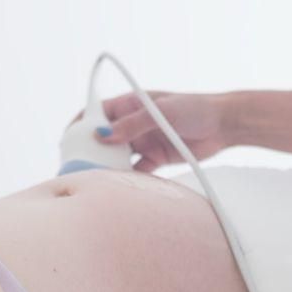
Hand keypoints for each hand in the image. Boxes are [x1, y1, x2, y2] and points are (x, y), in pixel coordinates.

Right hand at [69, 90, 235, 171]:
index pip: (96, 112)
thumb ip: (132, 125)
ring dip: (107, 167)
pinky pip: (135, 170)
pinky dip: (127, 178)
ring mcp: (143, 141)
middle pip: (103, 138)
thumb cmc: (194, 108)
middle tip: (76, 166)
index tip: (67, 139)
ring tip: (94, 181)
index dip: (80, 124)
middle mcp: (132, 123)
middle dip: (89, 150)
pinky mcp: (155, 157)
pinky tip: (120, 187)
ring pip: (117, 156)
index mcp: (130, 104)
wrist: (224, 125)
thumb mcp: (161, 112)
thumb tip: (102, 135)